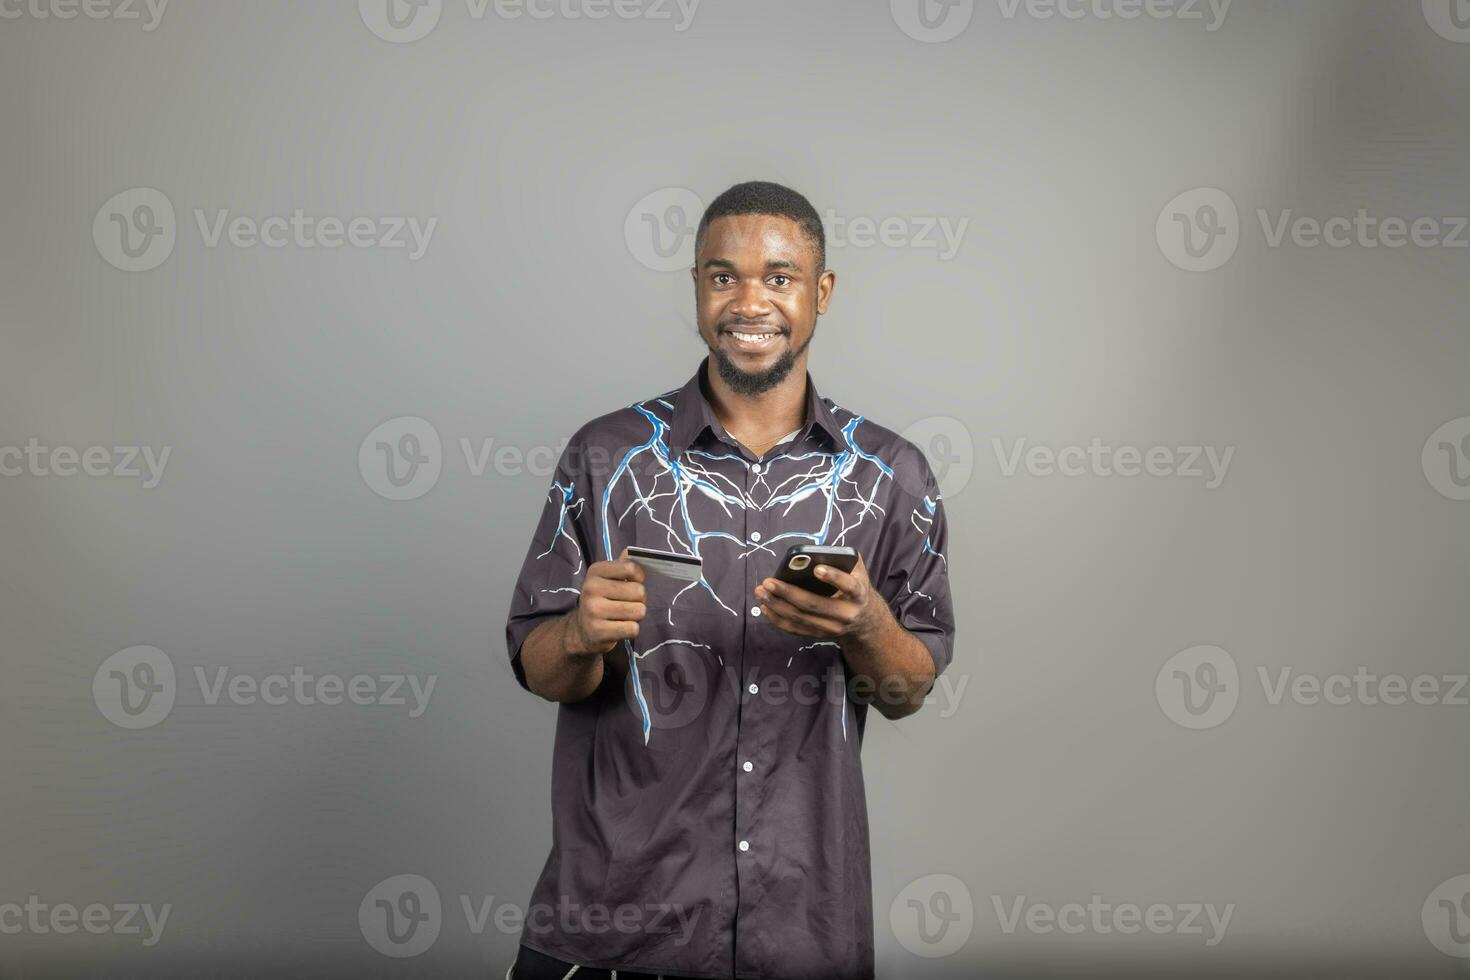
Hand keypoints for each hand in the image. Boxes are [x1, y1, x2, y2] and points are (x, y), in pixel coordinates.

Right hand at [565, 548, 646, 655]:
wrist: (582, 630)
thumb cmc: (603, 600)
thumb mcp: (608, 579)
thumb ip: (622, 565)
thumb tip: (629, 551)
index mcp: (595, 571)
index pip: (631, 568)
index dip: (639, 578)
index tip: (632, 583)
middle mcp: (591, 588)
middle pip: (639, 591)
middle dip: (640, 600)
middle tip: (627, 604)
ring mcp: (593, 610)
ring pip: (639, 611)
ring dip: (636, 616)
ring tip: (623, 616)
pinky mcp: (598, 631)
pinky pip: (633, 629)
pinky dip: (631, 630)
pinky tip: (619, 628)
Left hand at [754, 556, 887, 640]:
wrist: (864, 618)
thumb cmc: (855, 585)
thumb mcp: (857, 571)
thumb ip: (843, 559)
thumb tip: (814, 553)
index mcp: (859, 594)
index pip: (848, 586)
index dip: (833, 577)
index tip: (817, 568)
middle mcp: (847, 614)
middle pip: (814, 605)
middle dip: (788, 592)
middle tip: (768, 582)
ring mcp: (833, 628)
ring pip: (801, 618)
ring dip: (777, 605)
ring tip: (761, 591)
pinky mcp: (820, 635)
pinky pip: (795, 629)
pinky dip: (778, 619)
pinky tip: (765, 607)